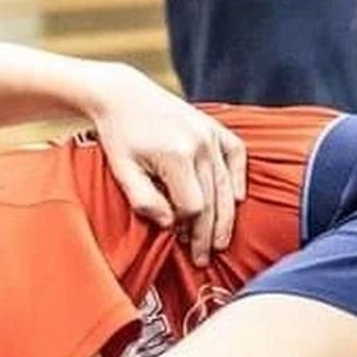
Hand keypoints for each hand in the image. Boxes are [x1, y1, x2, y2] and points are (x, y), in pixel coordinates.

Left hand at [85, 64, 247, 266]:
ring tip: (219, 242)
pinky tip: (237, 199)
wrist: (123, 96)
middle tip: (203, 259)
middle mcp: (200, 144)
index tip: (179, 242)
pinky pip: (236, 154)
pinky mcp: (214, 126)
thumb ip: (144, 201)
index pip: (193, 206)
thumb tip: (169, 224)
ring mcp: (210, 133)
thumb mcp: (122, 172)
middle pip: (213, 201)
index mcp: (176, 155)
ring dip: (224, 217)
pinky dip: (238, 177)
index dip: (188, 229)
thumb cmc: (118, 136)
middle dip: (208, 234)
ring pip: (226, 185)